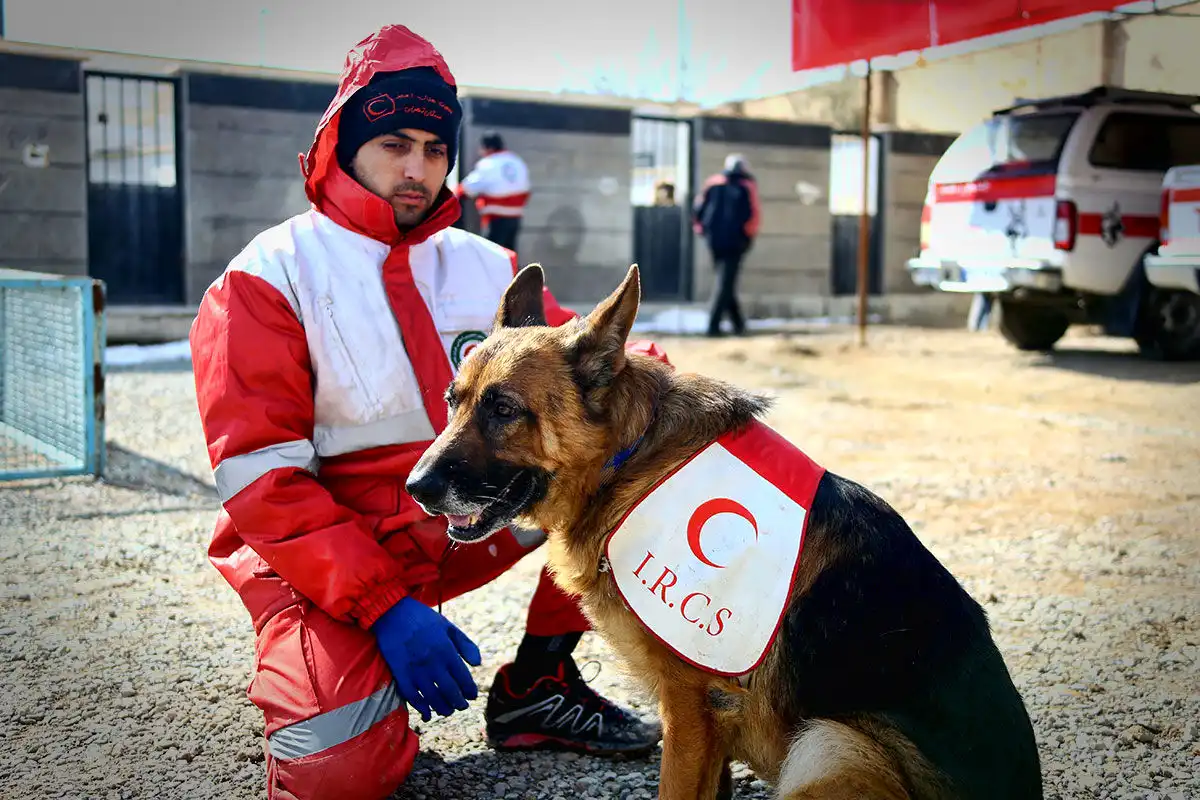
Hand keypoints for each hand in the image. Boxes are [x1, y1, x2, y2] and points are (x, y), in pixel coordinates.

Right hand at [372, 597, 481, 721]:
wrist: (393, 613)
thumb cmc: (423, 619)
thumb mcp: (449, 627)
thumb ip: (465, 645)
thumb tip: (478, 664)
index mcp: (447, 651)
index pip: (463, 678)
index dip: (469, 691)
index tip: (472, 696)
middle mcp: (433, 663)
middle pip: (450, 691)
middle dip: (458, 703)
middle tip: (462, 707)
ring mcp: (416, 670)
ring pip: (432, 697)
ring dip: (442, 708)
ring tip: (447, 711)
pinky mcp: (400, 673)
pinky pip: (411, 696)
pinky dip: (420, 707)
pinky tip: (426, 712)